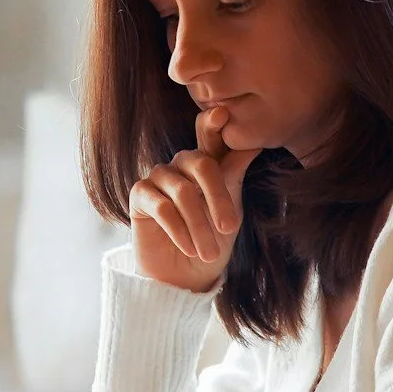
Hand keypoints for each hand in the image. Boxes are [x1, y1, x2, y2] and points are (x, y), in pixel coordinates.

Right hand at [128, 107, 260, 293]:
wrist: (186, 278)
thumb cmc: (213, 243)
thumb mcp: (231, 211)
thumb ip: (234, 176)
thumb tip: (253, 144)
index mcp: (206, 162)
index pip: (209, 135)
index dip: (213, 123)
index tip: (222, 113)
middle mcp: (181, 164)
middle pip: (200, 162)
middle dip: (218, 198)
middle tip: (230, 228)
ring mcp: (158, 177)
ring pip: (182, 191)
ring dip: (199, 225)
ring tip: (209, 252)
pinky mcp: (139, 195)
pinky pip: (162, 207)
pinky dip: (179, 230)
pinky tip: (189, 248)